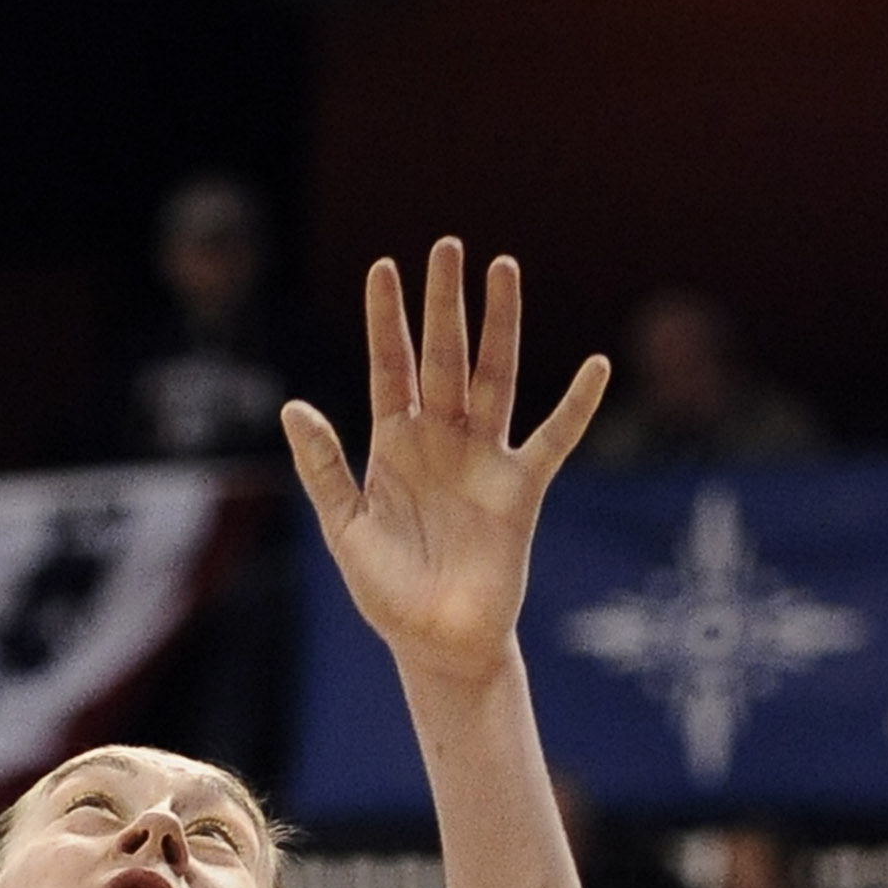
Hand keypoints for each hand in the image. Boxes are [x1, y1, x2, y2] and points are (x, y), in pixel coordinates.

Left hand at [283, 241, 607, 692]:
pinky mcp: (521, 489)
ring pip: (495, 377)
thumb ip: (323, 466)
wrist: (435, 644)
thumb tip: (291, 406)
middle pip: (444, 356)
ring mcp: (483, 459)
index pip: (390, 366)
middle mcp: (441, 440)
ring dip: (500, 325)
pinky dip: (576, 404)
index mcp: (393, 444)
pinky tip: (595, 365)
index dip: (386, 319)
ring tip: (503, 269)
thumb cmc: (385, 591)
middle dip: (444, 302)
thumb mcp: (343, 526)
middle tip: (448, 244)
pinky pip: (554, 438)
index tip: (384, 266)